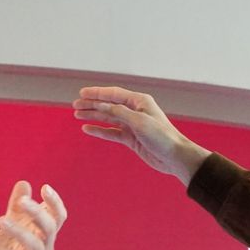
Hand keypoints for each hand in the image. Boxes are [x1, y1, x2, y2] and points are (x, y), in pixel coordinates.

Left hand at [0, 181, 67, 249]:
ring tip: (1, 220)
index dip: (55, 203)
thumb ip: (18, 209)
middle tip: (21, 202)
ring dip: (20, 232)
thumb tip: (24, 183)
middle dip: (37, 213)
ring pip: (36, 247)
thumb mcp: (14, 232)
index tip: (45, 188)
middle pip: (49, 229)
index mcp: (45, 238)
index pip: (57, 218)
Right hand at [73, 87, 212, 182]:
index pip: (113, 94)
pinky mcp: (131, 138)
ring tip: (77, 115)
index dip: (97, 93)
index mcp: (139, 101)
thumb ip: (118, 112)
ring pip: (108, 118)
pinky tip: (88, 129)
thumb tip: (101, 105)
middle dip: (91, 104)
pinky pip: (111, 133)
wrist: (174, 156)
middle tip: (75, 105)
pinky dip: (99, 131)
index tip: (81, 93)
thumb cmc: (161, 136)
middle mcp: (135, 110)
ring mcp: (132, 125)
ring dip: (93, 116)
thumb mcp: (139, 121)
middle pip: (108, 105)